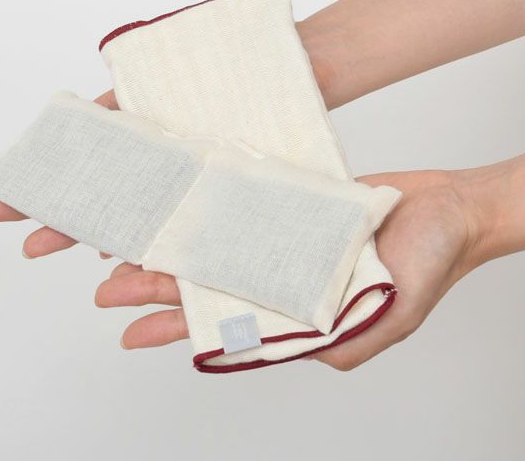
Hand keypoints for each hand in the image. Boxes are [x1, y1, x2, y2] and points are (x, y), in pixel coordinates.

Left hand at [0, 106, 520, 368]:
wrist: (450, 209)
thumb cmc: (430, 262)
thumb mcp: (391, 313)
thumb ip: (340, 338)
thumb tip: (285, 351)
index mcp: (297, 310)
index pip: (224, 324)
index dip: (176, 327)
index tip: (129, 331)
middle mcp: (282, 275)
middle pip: (206, 285)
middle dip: (156, 288)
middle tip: (106, 287)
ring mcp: (283, 239)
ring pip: (214, 246)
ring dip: (172, 249)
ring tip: (124, 249)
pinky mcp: (291, 205)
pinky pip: (240, 209)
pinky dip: (209, 211)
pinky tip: (181, 207)